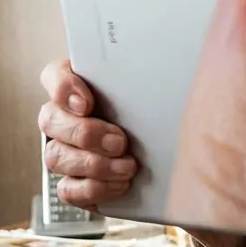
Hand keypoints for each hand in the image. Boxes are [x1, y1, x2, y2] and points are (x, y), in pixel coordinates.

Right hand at [38, 60, 245, 246]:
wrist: (187, 167)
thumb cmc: (173, 119)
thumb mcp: (176, 92)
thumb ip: (168, 73)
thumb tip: (196, 55)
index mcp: (85, 87)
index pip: (54, 75)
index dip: (62, 86)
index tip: (87, 101)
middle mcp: (69, 118)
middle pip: (50, 119)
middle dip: (85, 133)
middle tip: (121, 141)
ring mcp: (68, 152)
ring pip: (55, 156)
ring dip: (92, 164)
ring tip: (128, 166)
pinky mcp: (77, 184)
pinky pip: (67, 190)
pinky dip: (93, 189)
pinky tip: (122, 184)